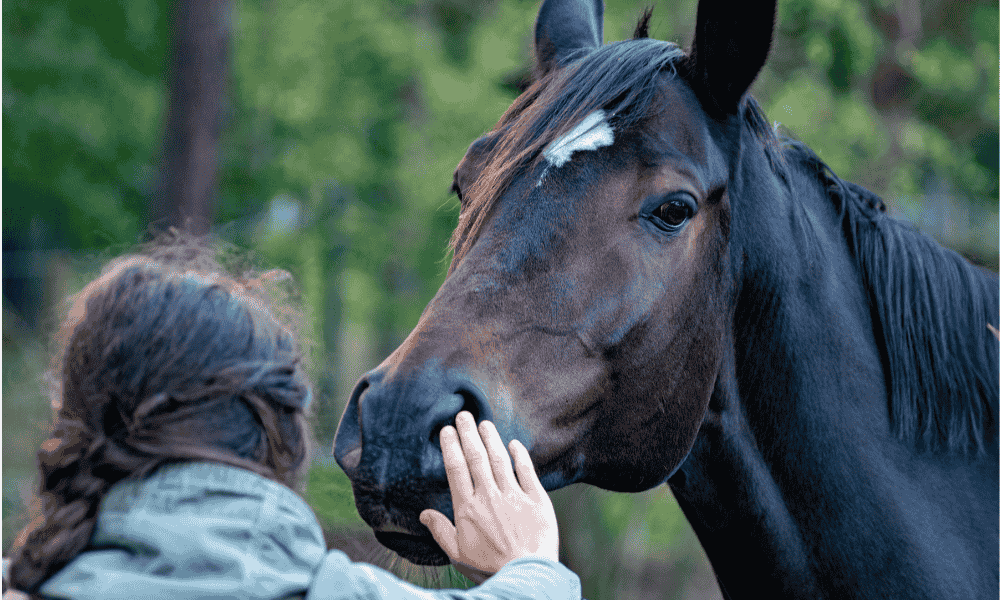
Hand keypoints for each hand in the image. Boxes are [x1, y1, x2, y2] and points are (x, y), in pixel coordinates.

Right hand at [419, 411, 558, 583]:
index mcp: (468, 509)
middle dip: (468, 434)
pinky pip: (527, 472)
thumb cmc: (489, 568)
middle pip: (476, 458)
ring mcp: (514, 496)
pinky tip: (514, 444)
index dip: (451, 447)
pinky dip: (520, 456)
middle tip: (463, 415)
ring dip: (491, 439)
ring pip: (500, 460)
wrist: (526, 576)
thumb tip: (424, 514)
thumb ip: (441, 531)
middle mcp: (489, 497)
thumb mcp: (458, 554)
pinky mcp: (537, 500)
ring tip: (484, 423)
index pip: (456, 470)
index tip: (447, 431)